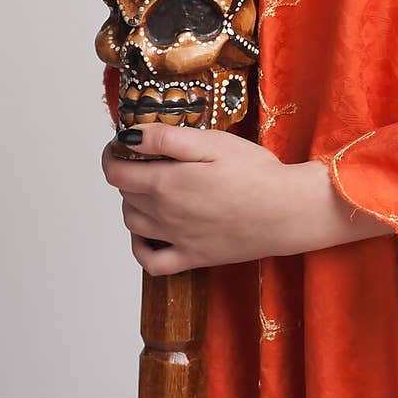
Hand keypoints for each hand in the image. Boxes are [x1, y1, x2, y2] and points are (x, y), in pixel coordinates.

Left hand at [101, 122, 295, 274]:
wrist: (286, 212)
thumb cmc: (254, 172)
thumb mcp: (211, 142)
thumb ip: (166, 139)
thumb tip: (130, 136)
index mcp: (166, 183)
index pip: (116, 172)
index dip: (111, 154)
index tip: (120, 143)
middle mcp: (164, 214)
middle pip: (125, 195)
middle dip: (127, 173)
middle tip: (146, 157)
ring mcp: (177, 239)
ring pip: (133, 224)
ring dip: (133, 204)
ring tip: (151, 187)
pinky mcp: (193, 258)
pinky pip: (151, 261)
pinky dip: (141, 248)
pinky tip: (150, 233)